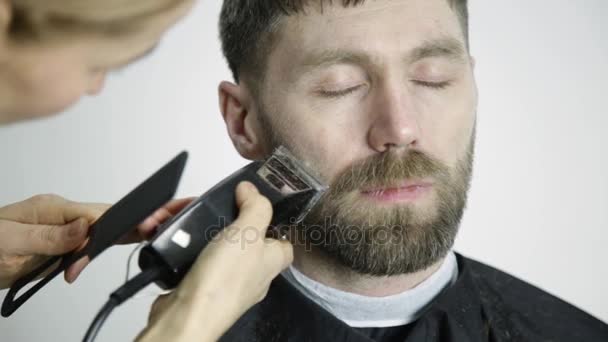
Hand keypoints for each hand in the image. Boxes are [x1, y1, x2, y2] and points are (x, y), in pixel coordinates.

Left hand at [0, 194, 192, 288]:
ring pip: (107, 227)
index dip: (124, 221)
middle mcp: (64, 215)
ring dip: (130, 231)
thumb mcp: (11, 242)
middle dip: (141, 217)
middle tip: (170, 215)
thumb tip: (86, 229)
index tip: (147, 225)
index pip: (97, 215)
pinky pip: (94, 240)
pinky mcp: (64, 241)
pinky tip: (131, 239)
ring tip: (162, 225)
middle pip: (110, 216)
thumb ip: (50, 236)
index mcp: (53, 209)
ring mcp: (66, 227)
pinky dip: (111, 243)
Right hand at [136, 182, 292, 341]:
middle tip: (213, 208)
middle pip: (243, 238)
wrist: (186, 315)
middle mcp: (250, 273)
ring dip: (197, 228)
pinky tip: (175, 236)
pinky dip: (182, 244)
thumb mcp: (248, 232)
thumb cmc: (223, 283)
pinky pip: (193, 256)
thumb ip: (256, 207)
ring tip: (186, 218)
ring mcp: (224, 279)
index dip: (274, 222)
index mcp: (270, 261)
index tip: (259, 205)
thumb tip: (253, 191)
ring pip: (214, 244)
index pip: (282, 240)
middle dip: (224, 218)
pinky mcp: (200, 282)